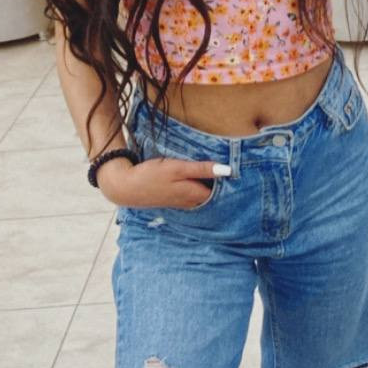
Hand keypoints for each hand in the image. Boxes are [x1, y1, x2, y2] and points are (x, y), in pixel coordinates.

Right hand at [97, 155, 229, 209]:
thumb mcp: (178, 168)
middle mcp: (191, 201)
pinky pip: (194, 193)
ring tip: (222, 170)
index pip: (222, 191)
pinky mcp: (174, 198)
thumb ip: (202, 169)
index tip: (242, 166)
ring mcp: (182, 201)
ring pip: (203, 193)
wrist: (125, 187)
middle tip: (237, 165)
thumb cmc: (151, 175)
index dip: (232, 181)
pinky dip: (200, 186)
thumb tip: (227, 170)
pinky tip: (201, 177)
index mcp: (194, 194)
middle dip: (224, 183)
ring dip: (212, 184)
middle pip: (214, 193)